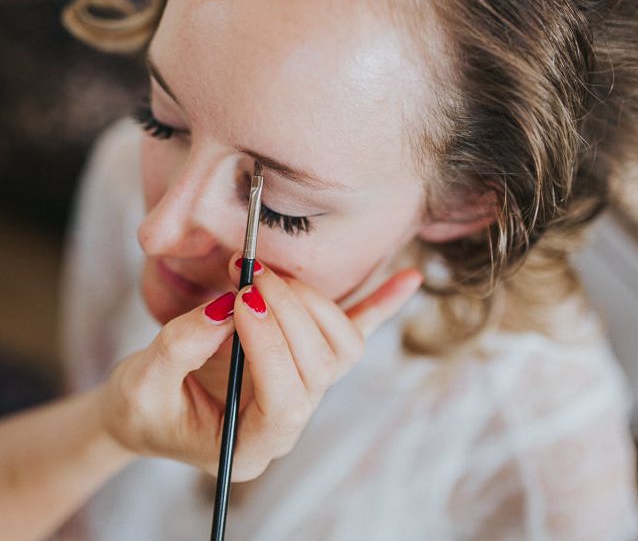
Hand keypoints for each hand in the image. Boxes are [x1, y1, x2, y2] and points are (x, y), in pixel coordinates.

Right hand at [97, 258, 422, 480]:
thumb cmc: (144, 406)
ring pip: (340, 348)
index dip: (270, 349)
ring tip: (269, 274)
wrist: (152, 406)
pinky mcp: (308, 357)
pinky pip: (356, 330)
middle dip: (289, 315)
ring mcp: (305, 389)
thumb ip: (178, 350)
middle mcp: (289, 421)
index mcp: (251, 446)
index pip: (285, 404)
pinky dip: (381, 303)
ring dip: (314, 304)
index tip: (240, 301)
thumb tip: (226, 306)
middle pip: (318, 370)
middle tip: (251, 276)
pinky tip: (410, 279)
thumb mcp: (142, 386)